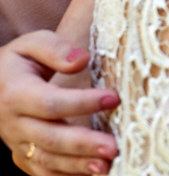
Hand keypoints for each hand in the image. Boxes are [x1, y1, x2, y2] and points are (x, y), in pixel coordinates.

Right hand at [0, 32, 118, 175]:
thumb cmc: (20, 62)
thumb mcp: (31, 45)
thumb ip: (55, 49)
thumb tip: (82, 60)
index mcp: (16, 94)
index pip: (51, 102)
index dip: (83, 102)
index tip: (114, 98)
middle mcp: (14, 124)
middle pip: (50, 138)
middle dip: (83, 144)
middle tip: (114, 147)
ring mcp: (18, 144)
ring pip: (47, 160)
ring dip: (78, 165)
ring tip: (107, 166)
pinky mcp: (25, 156)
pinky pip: (43, 172)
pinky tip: (91, 175)